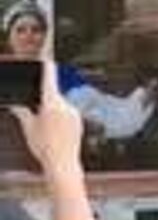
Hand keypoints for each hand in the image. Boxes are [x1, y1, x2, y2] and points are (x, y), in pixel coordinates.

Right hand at [11, 61, 84, 177]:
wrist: (63, 162)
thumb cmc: (44, 147)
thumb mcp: (28, 128)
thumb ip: (23, 112)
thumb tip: (16, 105)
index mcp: (51, 103)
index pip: (49, 79)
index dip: (46, 67)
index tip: (47, 56)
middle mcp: (66, 105)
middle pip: (52, 95)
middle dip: (44, 102)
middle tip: (39, 120)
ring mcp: (74, 113)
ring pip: (60, 106)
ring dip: (52, 112)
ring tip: (48, 132)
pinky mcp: (79, 120)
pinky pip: (67, 114)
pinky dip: (60, 119)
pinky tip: (56, 133)